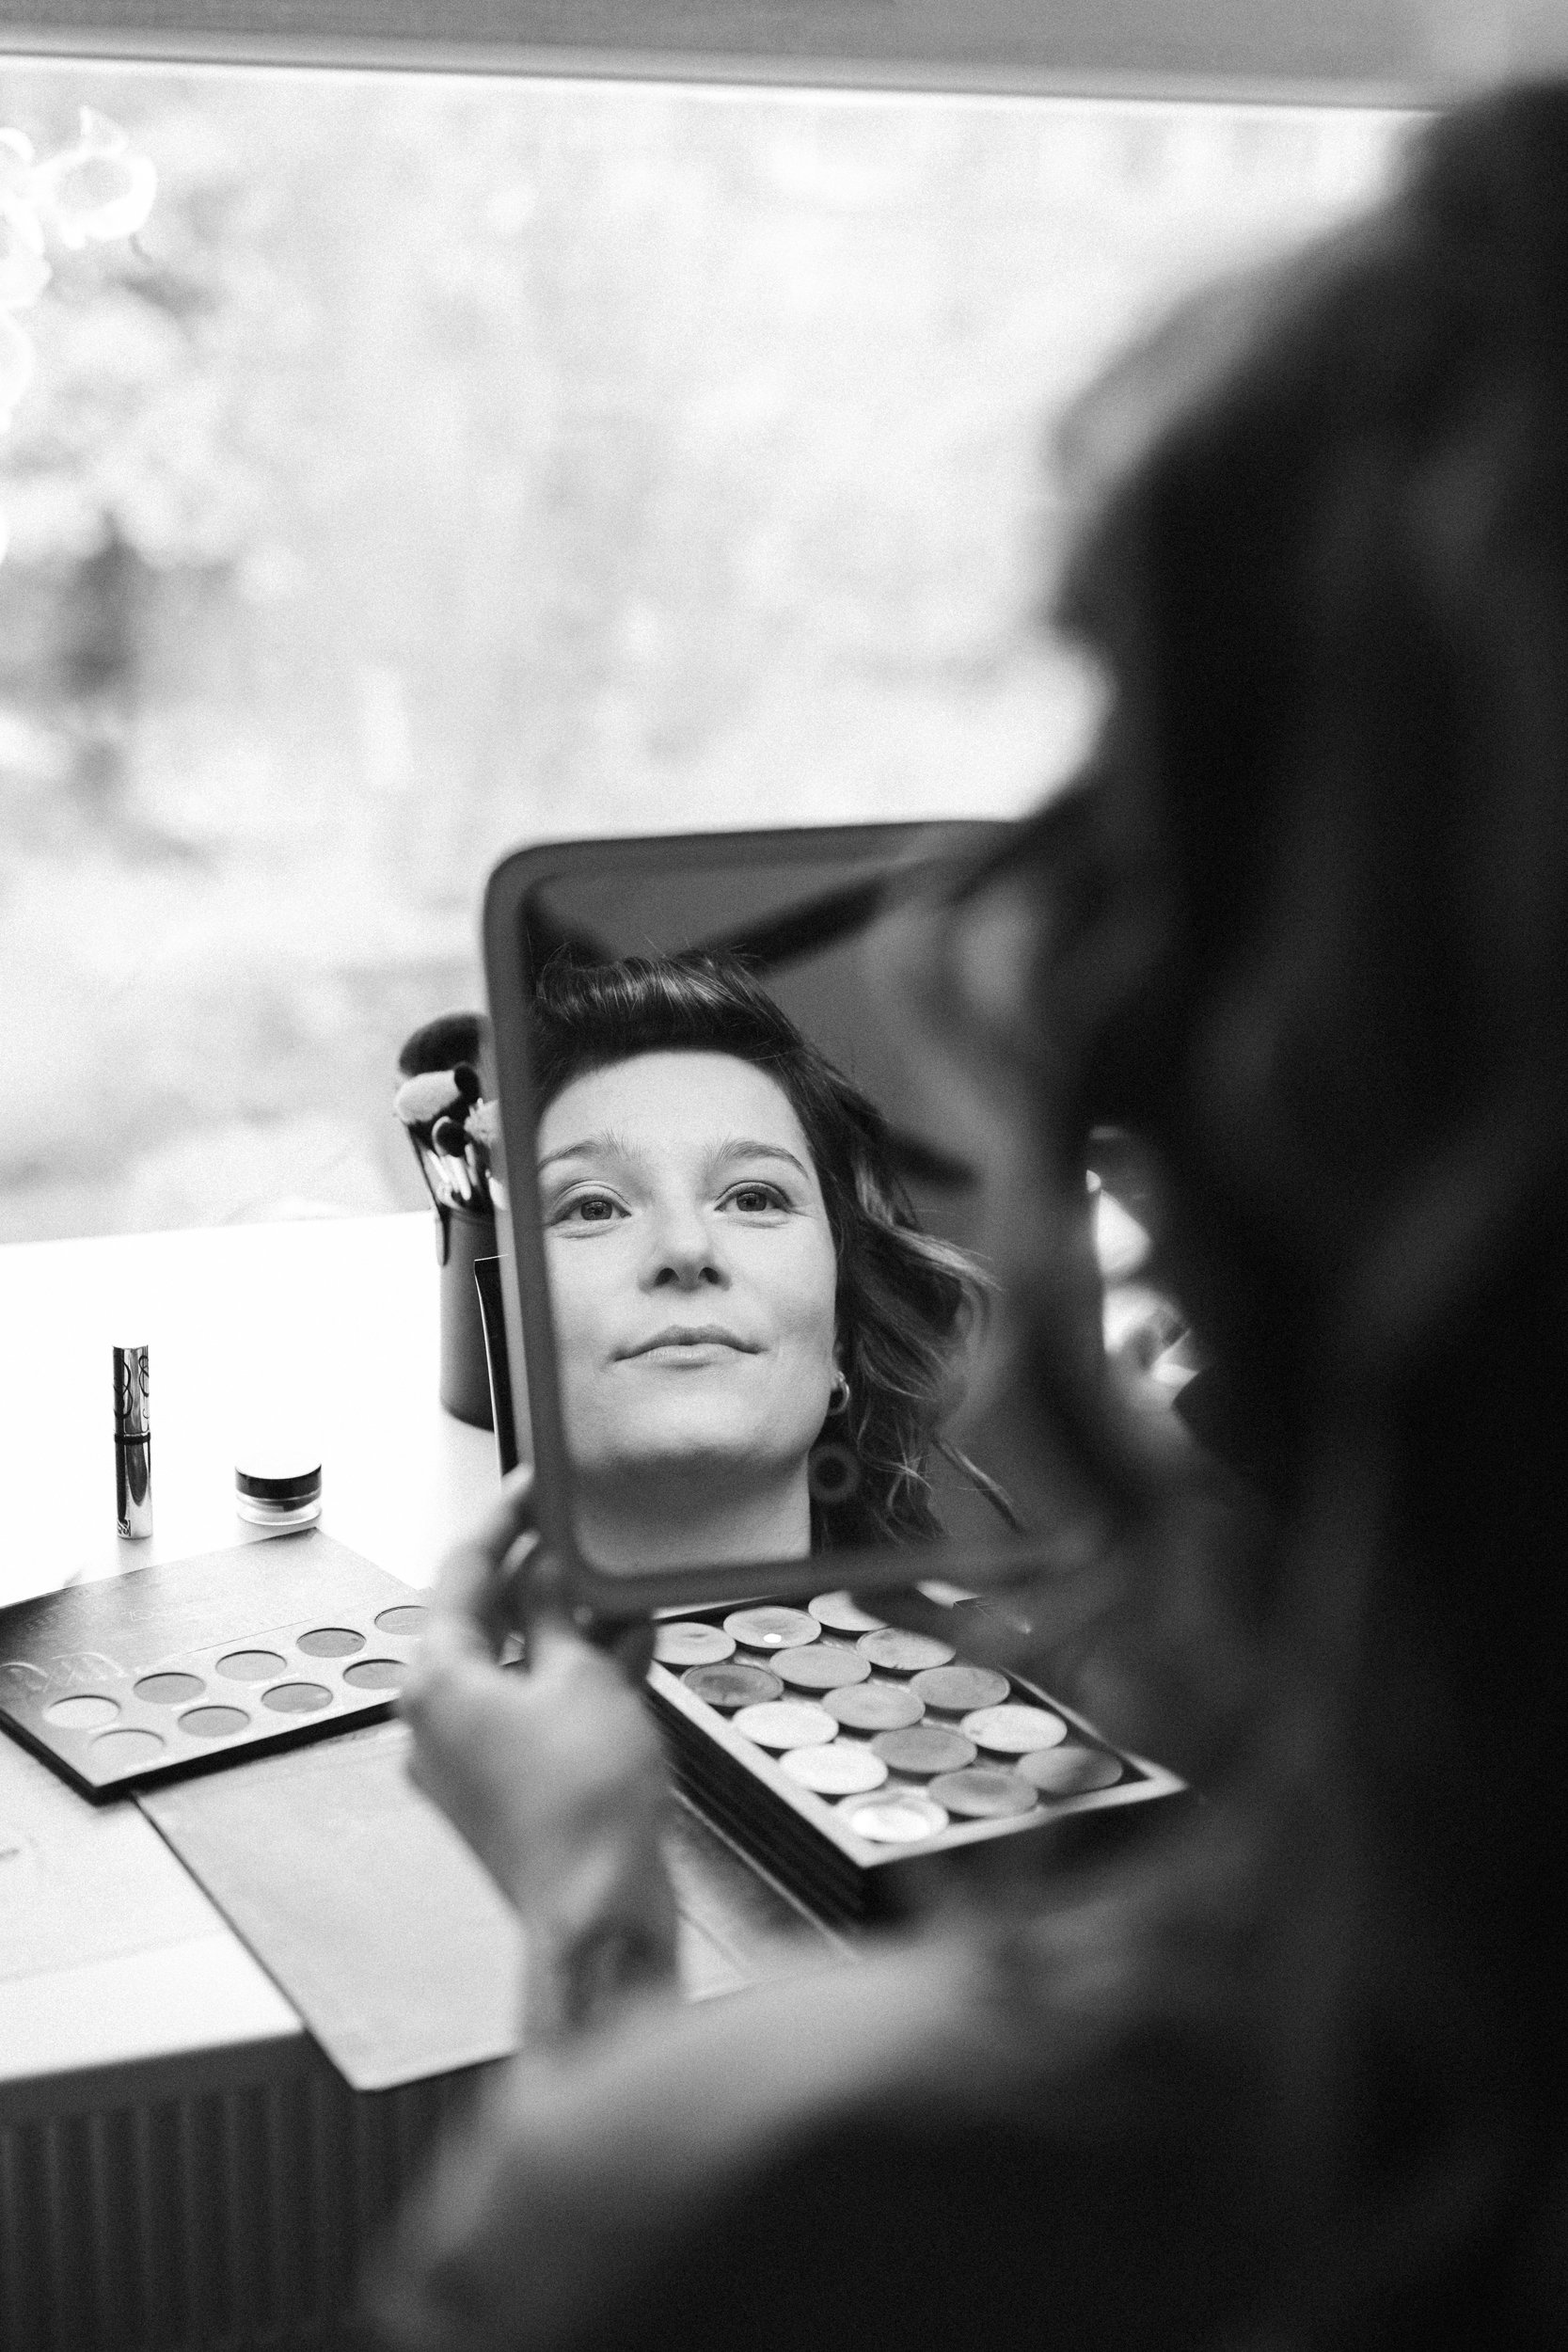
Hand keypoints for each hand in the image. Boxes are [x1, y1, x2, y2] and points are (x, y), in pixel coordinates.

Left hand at [399, 1472, 676, 2022]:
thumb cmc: (580, 1805)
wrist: (600, 1912)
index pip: (464, 1569)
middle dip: (548, 1578)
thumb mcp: (580, 1676)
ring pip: (522, 1667)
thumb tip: (546, 1572)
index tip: (535, 1484)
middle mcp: (440, 1719)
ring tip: (628, 1591)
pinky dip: (580, 1681)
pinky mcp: (513, 1789)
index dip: (505, 1518)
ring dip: (574, 1629)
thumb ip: (559, 1612)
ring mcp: (474, 1759)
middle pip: (489, 1620)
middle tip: (591, 1533)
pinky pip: (541, 1712)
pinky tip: (633, 1651)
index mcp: (436, 1680)